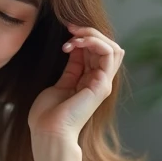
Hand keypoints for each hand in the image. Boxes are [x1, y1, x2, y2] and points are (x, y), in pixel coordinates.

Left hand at [28, 25, 123, 142]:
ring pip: (112, 47)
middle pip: (106, 47)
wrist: (48, 132)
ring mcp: (103, 83)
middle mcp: (99, 81)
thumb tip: (73, 48)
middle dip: (88, 32)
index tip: (66, 32)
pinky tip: (76, 43)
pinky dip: (94, 42)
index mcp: (89, 81)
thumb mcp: (61, 83)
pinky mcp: (102, 84)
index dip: (83, 37)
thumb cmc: (48, 115)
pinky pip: (109, 55)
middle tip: (70, 28)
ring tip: (74, 35)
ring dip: (93, 35)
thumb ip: (71, 68)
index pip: (96, 51)